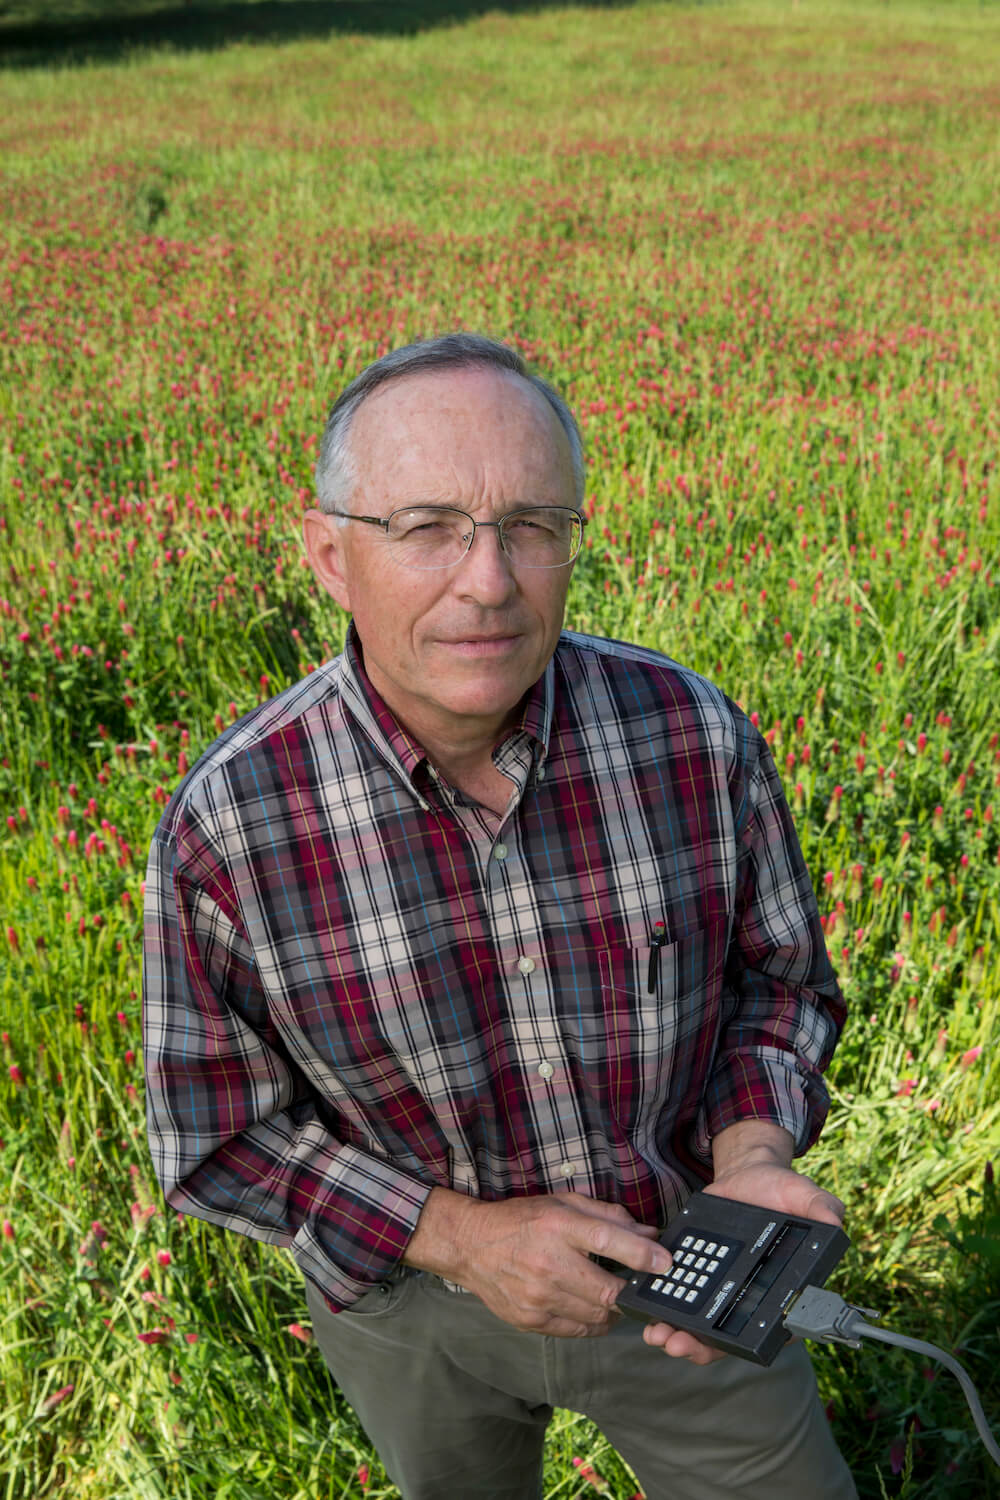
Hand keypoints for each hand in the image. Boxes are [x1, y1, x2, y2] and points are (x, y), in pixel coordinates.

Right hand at [405, 1188, 671, 1338]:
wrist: (471, 1245)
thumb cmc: (522, 1219)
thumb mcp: (563, 1203)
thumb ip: (608, 1217)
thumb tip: (650, 1234)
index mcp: (558, 1226)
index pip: (607, 1240)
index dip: (641, 1254)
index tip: (666, 1263)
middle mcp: (548, 1263)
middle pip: (607, 1291)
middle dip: (632, 1294)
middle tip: (642, 1289)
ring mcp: (538, 1297)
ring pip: (597, 1318)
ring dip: (614, 1311)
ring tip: (616, 1298)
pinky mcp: (530, 1320)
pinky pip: (577, 1330)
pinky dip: (592, 1323)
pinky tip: (591, 1308)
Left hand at [641, 1122, 844, 1365]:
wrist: (746, 1176)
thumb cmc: (781, 1190)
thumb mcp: (804, 1194)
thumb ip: (822, 1207)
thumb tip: (834, 1225)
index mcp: (785, 1288)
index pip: (774, 1330)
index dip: (754, 1345)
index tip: (731, 1348)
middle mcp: (754, 1296)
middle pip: (730, 1336)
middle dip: (703, 1347)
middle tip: (679, 1344)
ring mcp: (725, 1289)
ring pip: (705, 1326)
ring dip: (681, 1337)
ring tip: (659, 1336)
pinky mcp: (702, 1276)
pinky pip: (686, 1301)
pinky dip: (668, 1312)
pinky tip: (650, 1314)